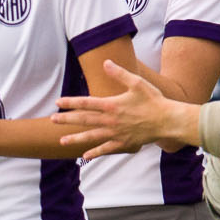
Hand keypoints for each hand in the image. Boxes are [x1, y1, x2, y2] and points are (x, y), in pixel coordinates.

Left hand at [55, 59, 189, 157]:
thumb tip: (106, 62)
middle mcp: (110, 120)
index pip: (86, 103)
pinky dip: (95, 152)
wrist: (167, 121)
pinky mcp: (122, 143)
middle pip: (84, 120)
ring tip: (61, 140)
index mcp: (112, 105)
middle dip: (67, 119)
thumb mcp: (137, 83)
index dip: (71, 102)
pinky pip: (105, 149)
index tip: (58, 102)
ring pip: (91, 136)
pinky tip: (84, 156)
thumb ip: (119, 73)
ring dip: (75, 138)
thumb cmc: (153, 100)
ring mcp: (115, 133)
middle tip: (52, 120)